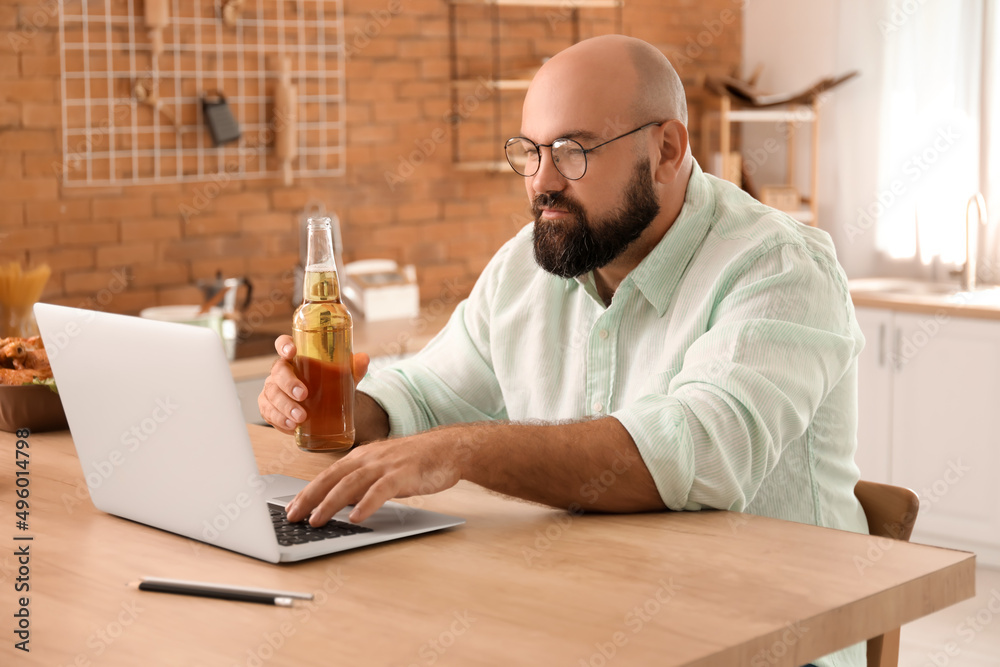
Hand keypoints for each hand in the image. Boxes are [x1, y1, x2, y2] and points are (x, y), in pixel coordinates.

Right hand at [257, 335, 368, 434]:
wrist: (321, 409)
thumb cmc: (328, 385)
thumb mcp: (342, 377)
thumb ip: (353, 368)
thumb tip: (364, 359)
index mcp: (295, 357)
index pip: (283, 344)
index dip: (284, 345)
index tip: (292, 352)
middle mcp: (280, 371)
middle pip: (277, 372)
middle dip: (288, 384)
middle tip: (304, 395)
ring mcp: (272, 390)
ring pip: (272, 395)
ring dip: (285, 407)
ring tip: (301, 417)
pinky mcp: (269, 408)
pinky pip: (269, 413)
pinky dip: (280, 420)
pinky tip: (292, 426)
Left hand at [285, 431, 461, 524]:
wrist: (449, 449)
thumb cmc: (417, 461)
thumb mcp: (383, 470)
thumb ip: (362, 483)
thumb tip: (340, 504)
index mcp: (362, 456)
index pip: (327, 474)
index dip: (307, 491)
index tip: (290, 508)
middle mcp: (369, 458)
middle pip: (333, 477)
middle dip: (310, 497)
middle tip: (292, 516)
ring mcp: (386, 465)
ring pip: (351, 483)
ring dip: (331, 502)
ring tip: (317, 519)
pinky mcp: (404, 474)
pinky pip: (381, 490)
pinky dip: (367, 503)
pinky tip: (356, 517)